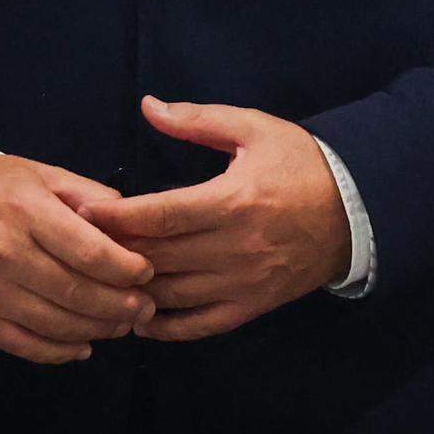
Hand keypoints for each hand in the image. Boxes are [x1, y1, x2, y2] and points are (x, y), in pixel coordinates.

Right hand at [0, 154, 154, 365]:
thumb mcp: (40, 174)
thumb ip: (88, 195)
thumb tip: (131, 224)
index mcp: (26, 210)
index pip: (90, 253)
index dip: (127, 270)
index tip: (147, 273)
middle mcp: (5, 252)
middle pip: (77, 293)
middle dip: (121, 306)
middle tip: (145, 308)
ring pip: (56, 324)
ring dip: (97, 330)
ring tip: (121, 325)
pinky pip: (25, 345)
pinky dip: (60, 352)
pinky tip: (83, 346)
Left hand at [90, 98, 353, 344]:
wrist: (358, 209)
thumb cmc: (302, 163)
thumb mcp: (254, 129)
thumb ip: (198, 120)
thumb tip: (149, 106)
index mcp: (234, 201)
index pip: (161, 215)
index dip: (116, 217)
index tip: (81, 212)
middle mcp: (236, 248)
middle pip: (159, 257)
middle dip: (113, 251)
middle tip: (75, 244)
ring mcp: (244, 283)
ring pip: (173, 295)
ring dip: (132, 290)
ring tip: (97, 279)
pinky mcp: (252, 305)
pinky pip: (200, 325)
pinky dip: (165, 327)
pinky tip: (137, 317)